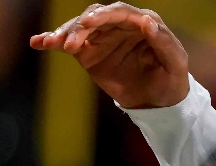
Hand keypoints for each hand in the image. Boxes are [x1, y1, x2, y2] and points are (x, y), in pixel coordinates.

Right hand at [31, 3, 188, 108]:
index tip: (87, 23)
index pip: (120, 12)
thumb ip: (164, 43)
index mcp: (143, 22)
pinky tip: (38, 42)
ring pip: (79, 28)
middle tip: (71, 43)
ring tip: (52, 43)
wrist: (159, 103)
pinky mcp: (89, 52)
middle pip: (95, 17)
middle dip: (80, 27)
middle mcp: (120, 25)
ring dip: (64, 33)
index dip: (103, 15)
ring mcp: (102, 37)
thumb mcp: (177, 65)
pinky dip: (52, 41)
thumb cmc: (172, 81)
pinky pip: (68, 43)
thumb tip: (147, 21)